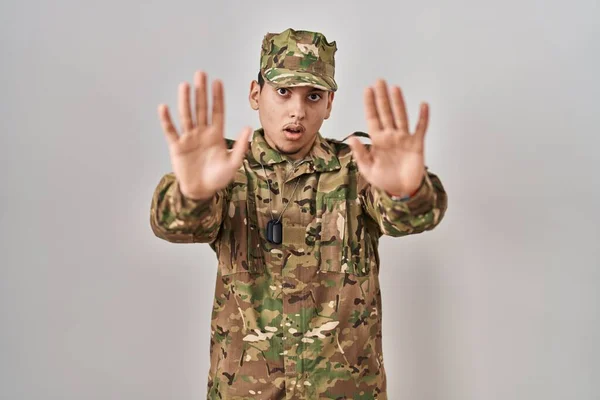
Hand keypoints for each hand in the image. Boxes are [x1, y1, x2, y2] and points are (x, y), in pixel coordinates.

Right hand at [157, 70, 251, 199]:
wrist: (201, 191)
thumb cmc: (218, 177)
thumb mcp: (233, 163)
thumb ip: (241, 146)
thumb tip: (248, 128)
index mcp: (216, 134)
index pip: (217, 111)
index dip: (217, 97)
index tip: (217, 81)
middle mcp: (202, 132)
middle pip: (201, 108)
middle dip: (201, 92)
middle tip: (201, 74)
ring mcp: (189, 138)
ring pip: (187, 115)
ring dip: (185, 101)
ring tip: (185, 85)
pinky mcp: (177, 146)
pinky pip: (171, 131)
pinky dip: (166, 120)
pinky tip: (164, 107)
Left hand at [347, 79, 428, 196]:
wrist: (402, 191)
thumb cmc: (384, 180)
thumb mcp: (368, 169)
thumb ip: (360, 153)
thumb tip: (350, 137)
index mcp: (378, 140)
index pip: (373, 118)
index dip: (370, 104)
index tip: (367, 90)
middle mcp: (390, 136)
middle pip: (386, 112)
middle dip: (382, 97)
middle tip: (380, 81)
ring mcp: (404, 139)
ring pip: (401, 116)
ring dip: (398, 103)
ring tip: (395, 88)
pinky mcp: (417, 144)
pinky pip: (420, 128)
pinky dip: (422, 117)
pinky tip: (423, 105)